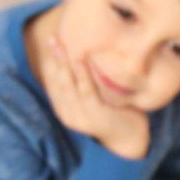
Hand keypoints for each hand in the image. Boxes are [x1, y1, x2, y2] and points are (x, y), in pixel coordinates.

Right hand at [39, 34, 149, 159]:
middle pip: (57, 81)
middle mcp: (67, 113)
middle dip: (54, 59)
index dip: (50, 62)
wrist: (129, 140)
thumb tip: (82, 59)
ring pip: (68, 85)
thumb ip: (84, 86)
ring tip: (62, 46)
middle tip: (53, 39)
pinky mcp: (94, 115)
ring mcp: (79, 115)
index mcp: (64, 109)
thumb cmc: (114, 115)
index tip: (51, 43)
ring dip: (64, 64)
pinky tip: (79, 61)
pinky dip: (82, 75)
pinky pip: (86, 91)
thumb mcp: (93, 100)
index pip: (52, 82)